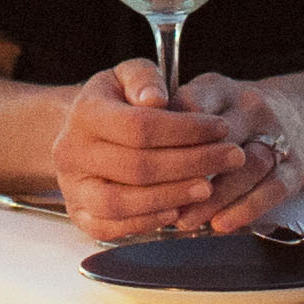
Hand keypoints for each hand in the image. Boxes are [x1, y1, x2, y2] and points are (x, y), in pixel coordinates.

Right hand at [47, 65, 300, 234]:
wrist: (81, 133)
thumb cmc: (116, 103)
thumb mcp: (126, 76)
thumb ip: (144, 77)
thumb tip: (157, 98)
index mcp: (85, 113)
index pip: (139, 126)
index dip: (186, 129)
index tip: (222, 127)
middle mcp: (72, 152)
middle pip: (136, 166)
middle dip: (192, 163)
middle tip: (232, 157)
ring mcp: (72, 188)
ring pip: (120, 202)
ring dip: (172, 196)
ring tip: (209, 187)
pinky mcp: (79, 216)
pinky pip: (110, 228)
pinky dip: (146, 222)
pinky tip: (178, 209)